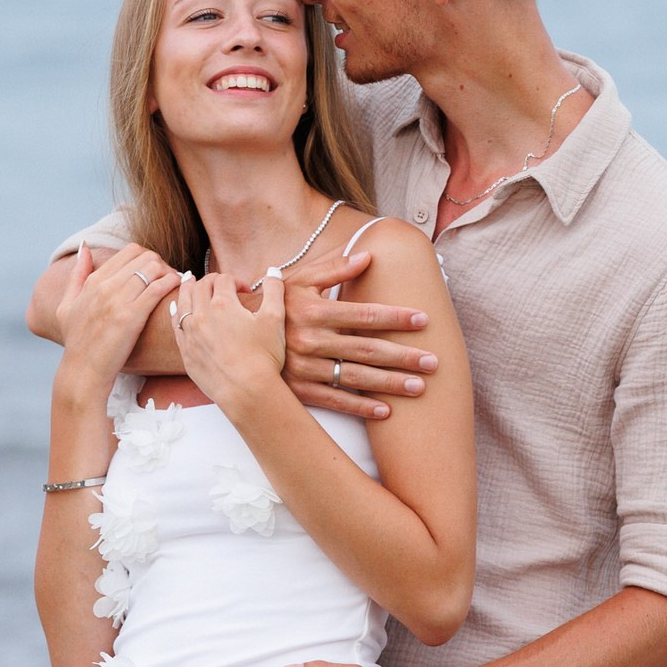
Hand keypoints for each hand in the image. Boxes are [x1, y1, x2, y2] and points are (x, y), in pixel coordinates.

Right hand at [53, 244, 179, 396]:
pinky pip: (158, 288)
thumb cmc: (77, 342)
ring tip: (174, 285)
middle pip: (144, 256)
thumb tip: (85, 248)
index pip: (129, 251)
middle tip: (168, 278)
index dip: (147, 258)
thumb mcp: (66, 305)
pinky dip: (171, 284)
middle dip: (161, 264)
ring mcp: (117, 300)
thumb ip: (77, 274)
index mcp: (93, 281)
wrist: (83, 371)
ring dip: (169, 273)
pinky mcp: (131, 316)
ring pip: (153, 267)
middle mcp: (105, 286)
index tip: (154, 272)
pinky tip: (176, 289)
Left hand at [170, 270, 283, 406]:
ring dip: (187, 289)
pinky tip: (177, 308)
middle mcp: (202, 315)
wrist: (246, 391)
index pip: (223, 279)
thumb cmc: (263, 357)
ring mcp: (190, 334)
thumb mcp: (275, 319)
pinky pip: (175, 324)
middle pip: (200, 286)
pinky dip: (176, 311)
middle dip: (210, 280)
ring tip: (189, 281)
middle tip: (219, 284)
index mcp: (223, 304)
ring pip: (182, 301)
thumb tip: (273, 271)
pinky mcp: (185, 351)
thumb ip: (274, 291)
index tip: (244, 290)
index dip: (235, 280)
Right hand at [280, 252, 436, 420]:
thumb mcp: (299, 281)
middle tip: (434, 361)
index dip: (396, 317)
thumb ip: (334, 268)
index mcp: (312, 311)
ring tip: (420, 387)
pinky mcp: (297, 390)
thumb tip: (369, 256)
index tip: (424, 319)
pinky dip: (361, 407)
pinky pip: (334, 400)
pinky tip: (387, 411)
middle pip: (366, 349)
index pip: (363, 314)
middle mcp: (309, 340)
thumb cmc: (274, 305)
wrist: (232, 338)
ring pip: (355, 378)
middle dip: (403, 356)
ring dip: (389, 384)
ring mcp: (303, 368)